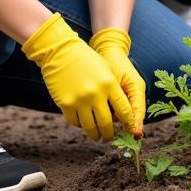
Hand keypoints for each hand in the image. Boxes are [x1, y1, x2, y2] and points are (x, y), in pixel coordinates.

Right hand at [22, 13, 135, 141]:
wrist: (62, 52)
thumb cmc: (87, 60)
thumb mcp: (106, 71)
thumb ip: (114, 90)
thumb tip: (122, 113)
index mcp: (110, 84)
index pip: (124, 111)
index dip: (128, 123)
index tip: (129, 130)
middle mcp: (96, 94)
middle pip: (107, 123)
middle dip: (110, 134)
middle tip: (111, 138)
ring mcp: (80, 100)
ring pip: (90, 127)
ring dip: (95, 134)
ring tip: (98, 136)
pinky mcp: (65, 104)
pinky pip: (75, 122)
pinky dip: (80, 125)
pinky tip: (84, 124)